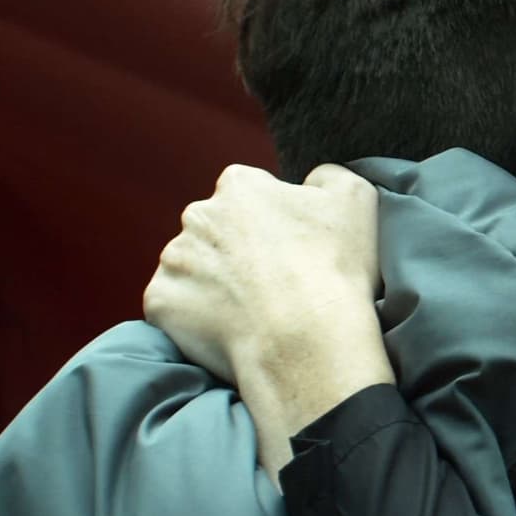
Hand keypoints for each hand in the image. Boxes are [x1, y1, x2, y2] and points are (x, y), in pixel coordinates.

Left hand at [145, 164, 393, 474]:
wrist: (305, 339)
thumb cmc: (332, 268)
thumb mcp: (354, 198)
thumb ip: (329, 176)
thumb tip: (312, 180)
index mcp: (239, 185)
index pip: (250, 195)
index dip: (272, 223)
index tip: (290, 249)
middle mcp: (197, 215)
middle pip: (215, 230)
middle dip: (235, 250)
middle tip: (271, 283)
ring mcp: (174, 260)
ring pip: (191, 268)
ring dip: (213, 283)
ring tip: (250, 311)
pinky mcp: (160, 302)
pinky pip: (173, 306)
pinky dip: (193, 317)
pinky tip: (227, 328)